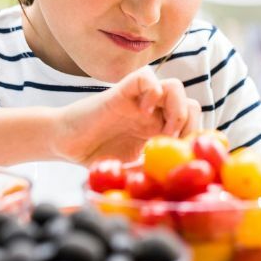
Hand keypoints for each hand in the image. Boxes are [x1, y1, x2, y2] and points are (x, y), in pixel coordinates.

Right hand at [54, 67, 201, 165]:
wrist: (63, 144)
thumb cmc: (94, 157)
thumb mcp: (129, 171)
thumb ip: (149, 172)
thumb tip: (175, 182)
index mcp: (158, 131)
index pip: (193, 125)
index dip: (197, 138)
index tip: (188, 157)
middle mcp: (153, 113)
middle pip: (191, 104)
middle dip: (191, 125)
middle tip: (176, 144)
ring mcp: (139, 101)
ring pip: (175, 87)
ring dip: (178, 108)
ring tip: (165, 130)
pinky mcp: (122, 91)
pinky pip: (146, 77)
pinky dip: (152, 91)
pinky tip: (144, 112)